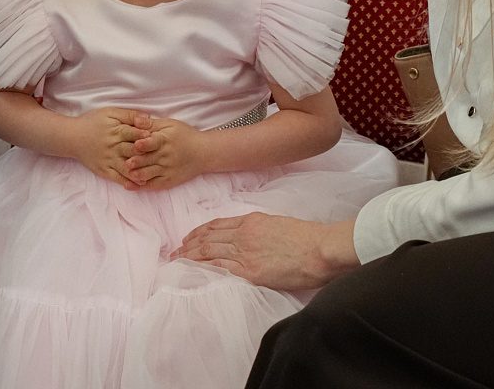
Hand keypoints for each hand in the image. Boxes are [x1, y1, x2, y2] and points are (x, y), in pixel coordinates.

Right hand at [65, 107, 153, 188]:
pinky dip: (128, 182)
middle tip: (162, 158)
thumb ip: (129, 115)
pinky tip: (139, 184)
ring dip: (140, 171)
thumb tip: (148, 118)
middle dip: (147, 155)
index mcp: (115, 131)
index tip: (158, 139)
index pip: (134, 134)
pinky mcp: (104, 170)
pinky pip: (117, 178)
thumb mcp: (110, 113)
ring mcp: (108, 160)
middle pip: (132, 151)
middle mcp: (113, 147)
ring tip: (154, 174)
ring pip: (127, 167)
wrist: (72, 137)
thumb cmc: (93, 122)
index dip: (146, 137)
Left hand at [125, 116, 208, 188]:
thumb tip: (135, 120)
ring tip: (127, 174)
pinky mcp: (168, 181)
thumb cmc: (185, 136)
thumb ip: (151, 124)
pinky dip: (141, 186)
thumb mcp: (170, 125)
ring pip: (148, 174)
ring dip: (137, 174)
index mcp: (165, 140)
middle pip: (148, 159)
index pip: (153, 142)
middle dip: (136, 161)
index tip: (136, 144)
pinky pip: (153, 184)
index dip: (144, 144)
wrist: (203, 153)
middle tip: (125, 163)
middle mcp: (166, 156)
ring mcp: (167, 170)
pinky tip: (130, 185)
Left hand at [174, 213, 358, 291]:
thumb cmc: (307, 239)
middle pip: (207, 238)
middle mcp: (243, 234)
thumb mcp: (278, 225)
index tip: (187, 239)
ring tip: (177, 263)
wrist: (320, 249)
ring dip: (190, 258)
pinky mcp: (251, 272)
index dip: (198, 232)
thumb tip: (250, 240)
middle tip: (173, 254)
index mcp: (251, 221)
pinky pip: (220, 269)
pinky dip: (203, 269)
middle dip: (187, 246)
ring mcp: (245, 253)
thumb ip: (259, 230)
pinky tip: (193, 272)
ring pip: (208, 252)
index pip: (216, 225)